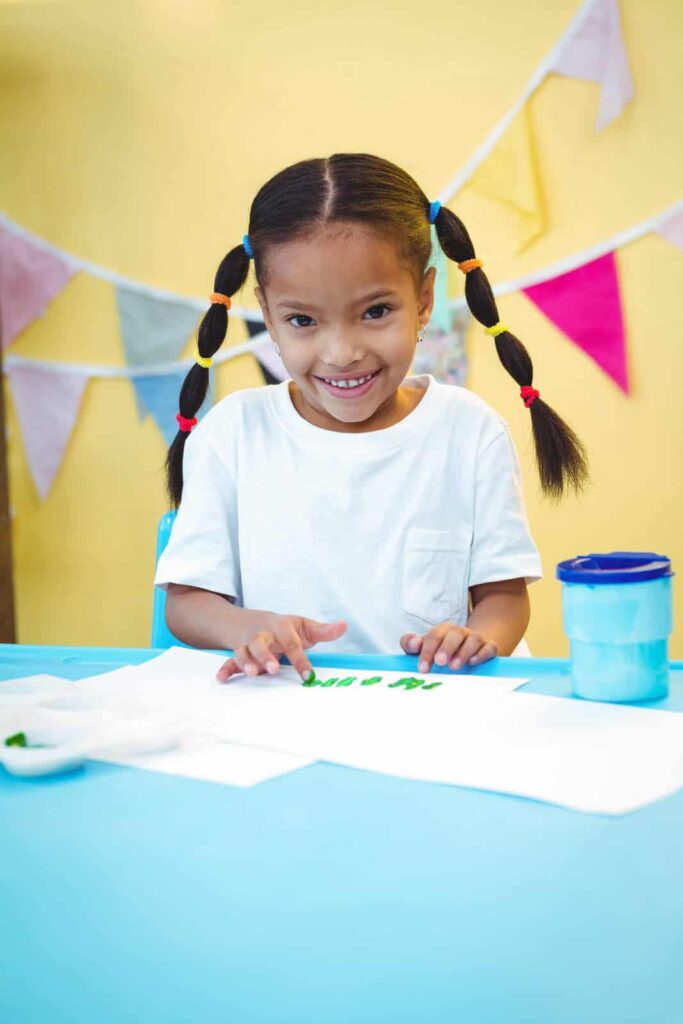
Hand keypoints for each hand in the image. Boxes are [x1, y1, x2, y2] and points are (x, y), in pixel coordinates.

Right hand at [216, 614, 346, 682]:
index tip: (308, 675)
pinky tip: (222, 678)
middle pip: (261, 642)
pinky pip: (229, 661)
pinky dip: (225, 669)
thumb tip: (344, 625)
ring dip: (246, 662)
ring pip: (243, 651)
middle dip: (266, 655)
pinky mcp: (237, 653)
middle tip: (274, 669)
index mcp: (280, 627)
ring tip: (252, 674)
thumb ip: (323, 630)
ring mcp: (247, 643)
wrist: (252, 621)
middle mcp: (262, 634)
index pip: (291, 642)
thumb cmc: (283, 628)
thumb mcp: (303, 626)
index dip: (300, 658)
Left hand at [399, 622, 498, 672]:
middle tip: (440, 662)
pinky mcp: (489, 648)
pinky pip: (489, 647)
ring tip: (454, 666)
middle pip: (454, 634)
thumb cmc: (440, 651)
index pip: (434, 637)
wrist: (468, 649)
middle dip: (446, 647)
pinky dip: (482, 654)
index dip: (427, 651)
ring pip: (473, 639)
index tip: (422, 668)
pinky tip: (473, 662)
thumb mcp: (424, 647)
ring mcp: (475, 639)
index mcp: (443, 630)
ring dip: (464, 652)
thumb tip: (413, 643)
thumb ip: (411, 644)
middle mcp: (460, 632)